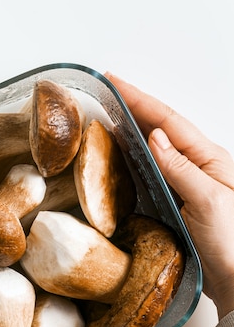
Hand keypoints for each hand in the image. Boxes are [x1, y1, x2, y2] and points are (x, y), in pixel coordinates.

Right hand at [105, 73, 233, 319]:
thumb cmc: (233, 244)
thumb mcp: (209, 201)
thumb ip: (181, 169)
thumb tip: (155, 137)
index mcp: (209, 159)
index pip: (168, 120)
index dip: (140, 98)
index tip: (114, 82)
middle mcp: (198, 167)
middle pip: (161, 127)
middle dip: (134, 106)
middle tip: (106, 93)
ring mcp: (188, 184)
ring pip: (155, 148)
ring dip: (132, 129)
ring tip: (109, 117)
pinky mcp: (178, 202)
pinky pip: (153, 171)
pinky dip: (135, 157)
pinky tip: (123, 156)